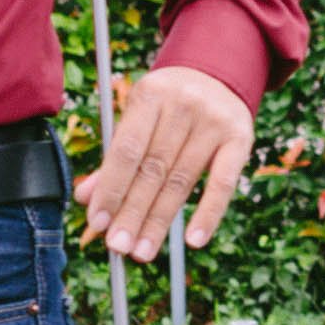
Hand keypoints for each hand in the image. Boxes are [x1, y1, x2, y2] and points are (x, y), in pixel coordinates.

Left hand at [76, 64, 254, 261]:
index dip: (110, 189)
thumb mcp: (138, 118)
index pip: (126, 150)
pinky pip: (223, 183)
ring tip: (142, 251)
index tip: (97, 223)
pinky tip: (194, 240)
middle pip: (153, 169)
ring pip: (182, 180)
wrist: (217, 73)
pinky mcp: (240, 137)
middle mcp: (183, 105)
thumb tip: (84, 198)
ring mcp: (214, 121)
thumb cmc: (166, 105)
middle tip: (118, 247)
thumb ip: (114, 157)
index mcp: (150, 95)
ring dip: (160, 221)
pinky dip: (208, 214)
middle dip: (132, 212)